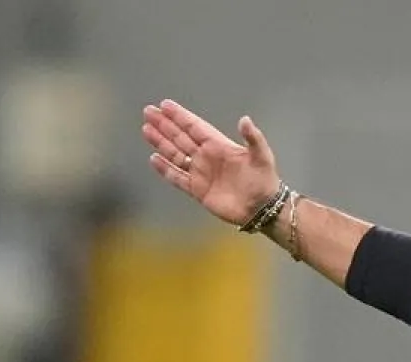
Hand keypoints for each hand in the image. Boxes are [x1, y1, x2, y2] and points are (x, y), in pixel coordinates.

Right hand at [141, 99, 279, 225]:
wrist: (262, 208)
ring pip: (176, 154)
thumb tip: (244, 119)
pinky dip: (165, 169)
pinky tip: (154, 159)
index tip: (165, 105)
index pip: (195, 127)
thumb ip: (253, 138)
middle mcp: (207, 157)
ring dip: (161, 142)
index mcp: (219, 145)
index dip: (180, 116)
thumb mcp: (262, 156)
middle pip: (181, 137)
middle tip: (148, 111)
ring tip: (146, 129)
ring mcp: (201, 173)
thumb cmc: (264, 180)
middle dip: (165, 124)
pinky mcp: (198, 190)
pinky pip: (177, 177)